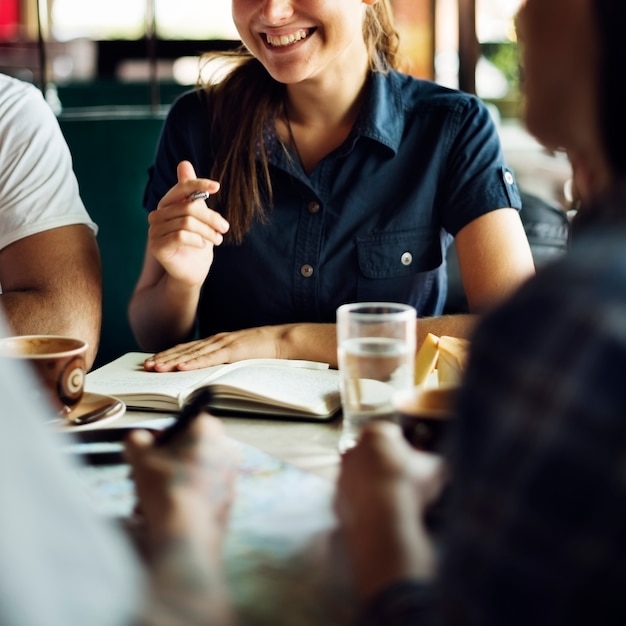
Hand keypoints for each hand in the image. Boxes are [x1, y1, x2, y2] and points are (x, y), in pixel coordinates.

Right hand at [124, 413, 237, 548]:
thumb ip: (136, 440)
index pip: (185, 421)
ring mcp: (229, 476)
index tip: (147, 450)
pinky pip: (200, 493)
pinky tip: (161, 514)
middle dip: (162, 463)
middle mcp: (225, 449)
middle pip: (188, 449)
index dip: (162, 435)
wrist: (186, 533)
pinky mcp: (228, 500)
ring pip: (191, 473)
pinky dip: (182, 499)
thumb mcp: (140, 457)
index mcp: (209, 430)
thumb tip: (137, 439)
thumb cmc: (165, 488)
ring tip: (146, 501)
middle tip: (142, 476)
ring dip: (167, 483)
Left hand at [142, 325, 290, 370]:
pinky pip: (210, 358)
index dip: (169, 354)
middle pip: (185, 350)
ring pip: (193, 354)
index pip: (188, 348)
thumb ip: (224, 360)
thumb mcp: (240, 356)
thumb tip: (210, 374)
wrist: (284, 341)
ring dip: (172, 361)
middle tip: (146, 366)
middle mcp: (217, 340)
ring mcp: (224, 344)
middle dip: (164, 358)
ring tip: (156, 367)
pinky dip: (193, 363)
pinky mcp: (234, 351)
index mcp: (218, 341)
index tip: (153, 361)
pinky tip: (180, 367)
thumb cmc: (265, 350)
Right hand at [148, 160, 228, 287]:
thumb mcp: (199, 216)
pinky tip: (202, 245)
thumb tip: (184, 163)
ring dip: (208, 232)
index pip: (182, 188)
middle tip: (224, 228)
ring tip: (218, 239)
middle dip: (211, 218)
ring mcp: (154, 230)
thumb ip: (193, 193)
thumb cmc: (197, 242)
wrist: (192, 270)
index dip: (199, 185)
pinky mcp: (157, 245)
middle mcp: (157, 215)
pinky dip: (196, 240)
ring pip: (187, 222)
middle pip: (189, 207)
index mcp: (167, 204)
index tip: (217, 187)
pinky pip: (180, 236)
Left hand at [334, 421, 444, 599]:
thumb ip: (433, 461)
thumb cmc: (406, 487)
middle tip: (406, 479)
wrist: (383, 520)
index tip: (414, 458)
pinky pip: (355, 499)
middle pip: (373, 453)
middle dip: (388, 464)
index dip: (406, 446)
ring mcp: (343, 475)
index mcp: (375, 434)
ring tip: (396, 500)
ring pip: (362, 476)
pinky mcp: (338, 499)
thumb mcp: (435, 468)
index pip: (391, 433)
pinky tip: (383, 514)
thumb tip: (438, 465)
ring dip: (376, 485)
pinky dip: (366, 505)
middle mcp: (353, 450)